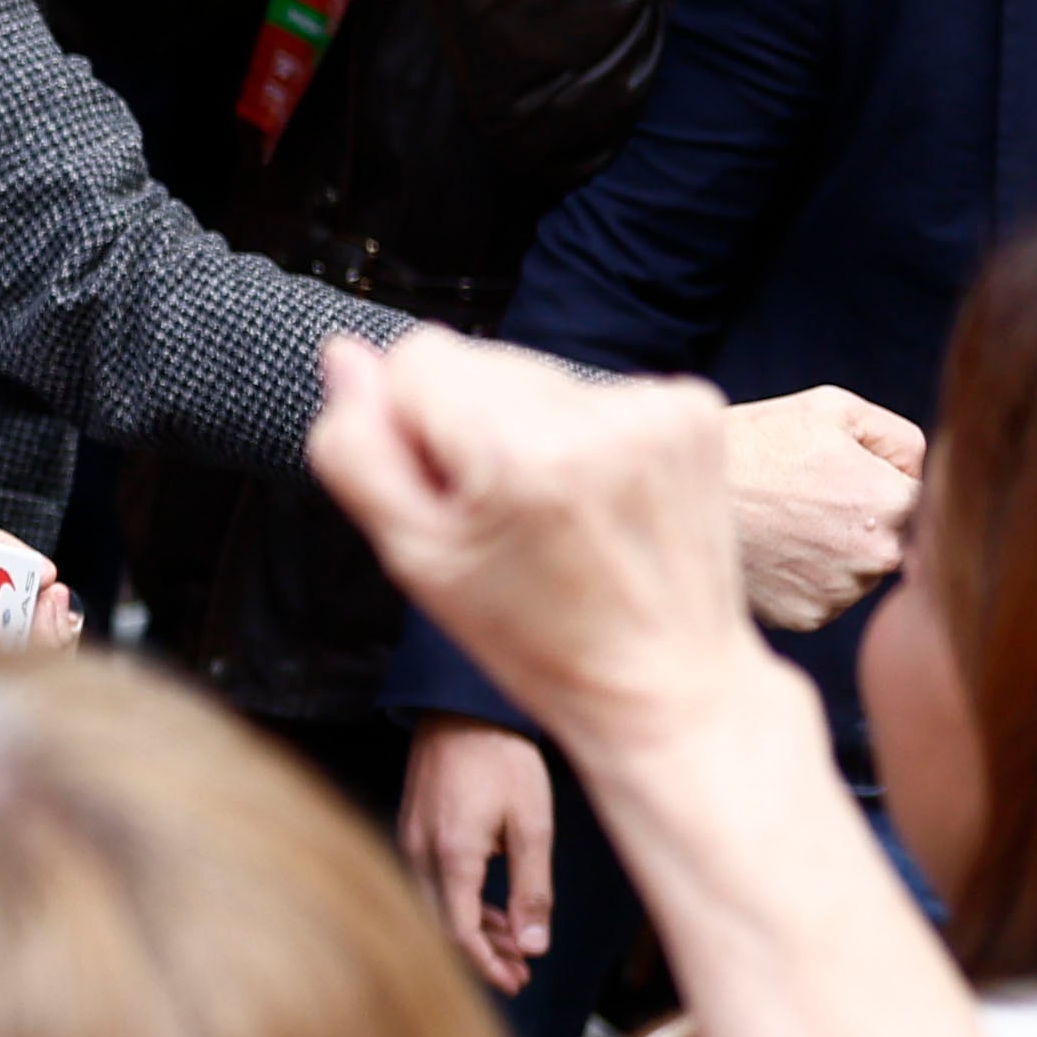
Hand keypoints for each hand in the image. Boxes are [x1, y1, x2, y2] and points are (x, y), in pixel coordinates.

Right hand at [311, 329, 768, 769]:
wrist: (665, 682)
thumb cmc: (535, 637)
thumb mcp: (415, 561)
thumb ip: (358, 451)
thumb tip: (343, 355)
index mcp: (520, 455)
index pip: (416, 357)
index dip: (412, 428)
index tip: (450, 498)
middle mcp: (597, 415)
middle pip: (477, 358)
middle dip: (470, 425)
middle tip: (503, 514)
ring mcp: (656, 407)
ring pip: (533, 372)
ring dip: (525, 427)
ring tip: (552, 510)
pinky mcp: (693, 409)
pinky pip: (592, 388)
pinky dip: (581, 433)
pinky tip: (594, 497)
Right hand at [400, 716, 555, 990]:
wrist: (463, 706)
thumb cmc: (501, 758)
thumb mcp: (532, 825)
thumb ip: (532, 890)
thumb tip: (532, 947)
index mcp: (452, 855)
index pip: (460, 933)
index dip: (487, 965)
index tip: (516, 982)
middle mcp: (421, 853)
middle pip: (444, 925)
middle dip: (482, 955)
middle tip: (519, 975)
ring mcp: (412, 840)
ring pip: (437, 905)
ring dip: (473, 930)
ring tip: (512, 949)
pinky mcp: (414, 828)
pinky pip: (433, 882)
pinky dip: (461, 903)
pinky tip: (491, 911)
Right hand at [719, 384, 923, 629]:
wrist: (673, 496)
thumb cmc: (754, 444)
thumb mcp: (830, 409)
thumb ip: (898, 437)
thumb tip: (924, 472)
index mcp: (893, 502)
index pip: (923, 497)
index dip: (883, 479)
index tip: (841, 472)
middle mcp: (877, 557)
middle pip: (893, 537)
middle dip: (863, 518)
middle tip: (806, 496)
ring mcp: (841, 593)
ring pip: (860, 569)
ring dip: (836, 550)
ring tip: (784, 522)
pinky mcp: (809, 618)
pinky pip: (826, 595)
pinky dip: (806, 576)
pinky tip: (774, 550)